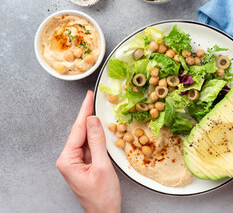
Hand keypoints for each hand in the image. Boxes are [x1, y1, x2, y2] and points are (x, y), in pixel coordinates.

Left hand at [56, 91, 120, 212]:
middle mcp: (68, 160)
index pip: (77, 130)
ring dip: (93, 126)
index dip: (84, 111)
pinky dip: (96, 137)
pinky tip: (101, 129)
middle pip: (80, 132)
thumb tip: (93, 120)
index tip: (89, 96)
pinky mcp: (83, 165)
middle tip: (94, 98)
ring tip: (99, 109)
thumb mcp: (102, 166)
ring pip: (85, 138)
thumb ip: (97, 142)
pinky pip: (90, 146)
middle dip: (88, 115)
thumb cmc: (102, 196)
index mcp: (67, 160)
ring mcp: (76, 162)